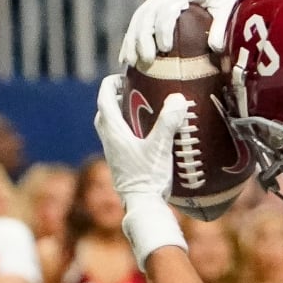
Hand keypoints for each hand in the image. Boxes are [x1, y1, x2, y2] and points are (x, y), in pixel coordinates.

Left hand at [93, 74, 188, 268]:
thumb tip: (178, 98)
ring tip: (139, 111)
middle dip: (114, 99)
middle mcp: (109, 141)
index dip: (110, 84)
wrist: (142, 207)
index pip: (104, 99)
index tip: (122, 76)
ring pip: (109, 128)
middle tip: (132, 92)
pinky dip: (126, 131)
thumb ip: (168, 122)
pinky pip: (118, 141)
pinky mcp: (120, 165)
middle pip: (104, 112)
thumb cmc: (148, 177)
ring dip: (119, 116)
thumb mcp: (160, 147)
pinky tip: (144, 135)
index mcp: (114, 132)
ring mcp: (113, 155)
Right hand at [119, 0, 246, 66]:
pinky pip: (139, 22)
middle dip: (143, 37)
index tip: (165, 49)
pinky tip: (125, 59)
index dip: (163, 28)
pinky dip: (131, 40)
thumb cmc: (232, 1)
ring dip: (132, 41)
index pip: (168, 7)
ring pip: (140, 17)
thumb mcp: (231, 9)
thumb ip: (223, 25)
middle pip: (149, 12)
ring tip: (131, 63)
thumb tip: (215, 46)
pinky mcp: (156, 5)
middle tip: (147, 60)